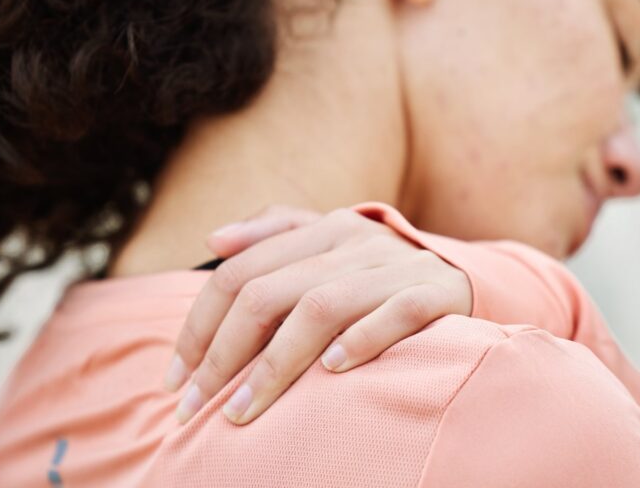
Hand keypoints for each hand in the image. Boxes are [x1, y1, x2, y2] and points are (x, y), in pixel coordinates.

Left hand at [162, 204, 473, 425]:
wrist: (463, 273)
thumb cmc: (378, 268)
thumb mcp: (329, 240)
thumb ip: (273, 232)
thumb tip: (213, 240)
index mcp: (321, 228)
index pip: (240, 273)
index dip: (200, 326)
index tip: (176, 377)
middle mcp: (354, 242)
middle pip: (269, 294)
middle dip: (222, 355)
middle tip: (194, 405)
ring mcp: (395, 266)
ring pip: (321, 308)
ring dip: (275, 365)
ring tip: (241, 410)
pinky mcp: (435, 293)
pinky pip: (396, 313)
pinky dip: (363, 339)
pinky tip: (332, 371)